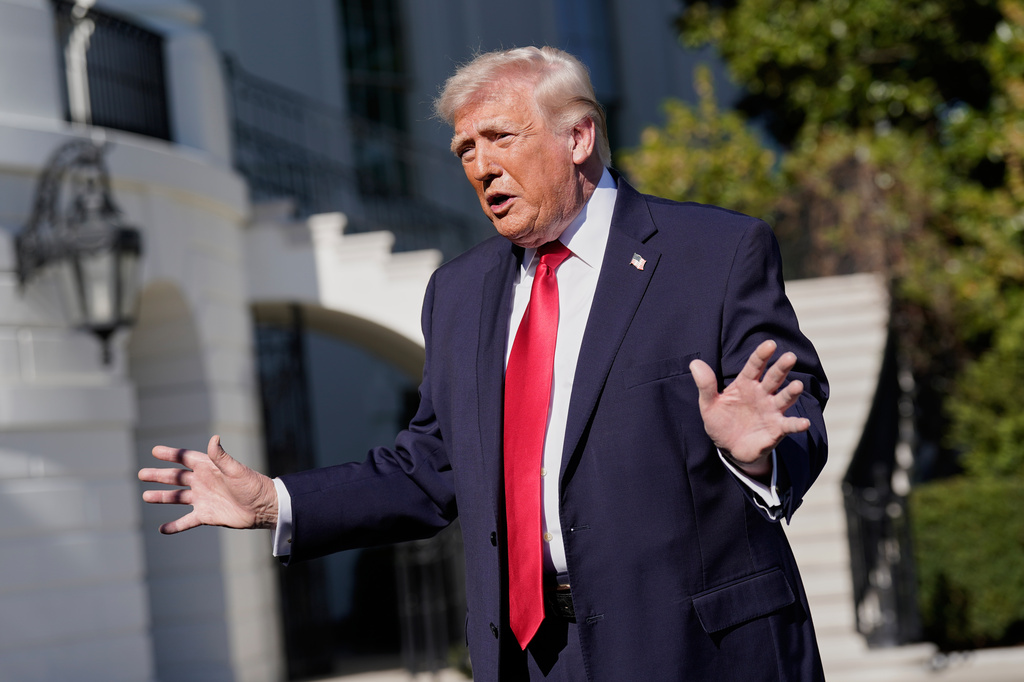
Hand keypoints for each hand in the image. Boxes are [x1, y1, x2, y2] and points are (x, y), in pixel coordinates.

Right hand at [138, 435, 277, 533]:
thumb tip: (214, 438)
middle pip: (176, 477)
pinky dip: (175, 526)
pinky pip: (187, 521)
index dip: (171, 455)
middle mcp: (204, 482)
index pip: (185, 459)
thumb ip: (222, 457)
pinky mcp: (207, 515)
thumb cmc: (253, 485)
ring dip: (162, 497)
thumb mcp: (236, 470)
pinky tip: (162, 529)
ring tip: (146, 497)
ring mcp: (204, 499)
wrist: (264, 507)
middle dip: (159, 475)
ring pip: (178, 497)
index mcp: (209, 468)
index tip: (155, 451)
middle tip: (141, 474)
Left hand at [690, 340, 810, 477]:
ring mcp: (772, 411)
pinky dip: (797, 424)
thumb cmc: (721, 421)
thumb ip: (705, 385)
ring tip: (797, 385)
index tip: (770, 344)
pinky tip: (803, 423)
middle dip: (781, 367)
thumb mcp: (709, 404)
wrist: (729, 448)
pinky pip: (789, 425)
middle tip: (790, 356)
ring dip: (791, 392)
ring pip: (784, 398)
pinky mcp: (777, 429)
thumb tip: (695, 363)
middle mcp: (762, 394)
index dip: (762, 355)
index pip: (755, 366)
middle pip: (774, 378)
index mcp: (746, 384)